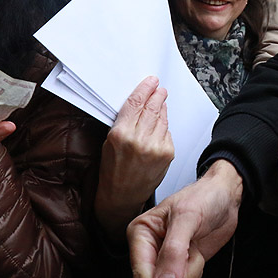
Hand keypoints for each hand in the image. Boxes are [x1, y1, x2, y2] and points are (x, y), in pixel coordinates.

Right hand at [95, 76, 174, 237]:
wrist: (122, 196)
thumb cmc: (113, 170)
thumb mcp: (110, 141)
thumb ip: (125, 122)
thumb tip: (141, 102)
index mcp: (120, 134)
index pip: (136, 102)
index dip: (144, 89)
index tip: (150, 81)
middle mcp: (139, 139)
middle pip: (152, 107)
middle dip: (157, 95)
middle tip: (159, 88)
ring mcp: (155, 147)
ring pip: (162, 118)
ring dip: (162, 108)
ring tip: (160, 103)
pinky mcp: (167, 153)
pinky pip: (167, 132)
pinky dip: (164, 127)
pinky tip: (159, 126)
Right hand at [128, 160, 242, 277]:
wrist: (224, 197)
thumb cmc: (204, 197)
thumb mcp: (188, 218)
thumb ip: (174, 252)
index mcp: (141, 233)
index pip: (141, 272)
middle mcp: (149, 249)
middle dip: (178, 276)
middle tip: (190, 255)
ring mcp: (165, 259)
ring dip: (190, 272)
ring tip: (194, 248)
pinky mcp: (180, 266)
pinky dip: (195, 272)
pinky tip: (197, 254)